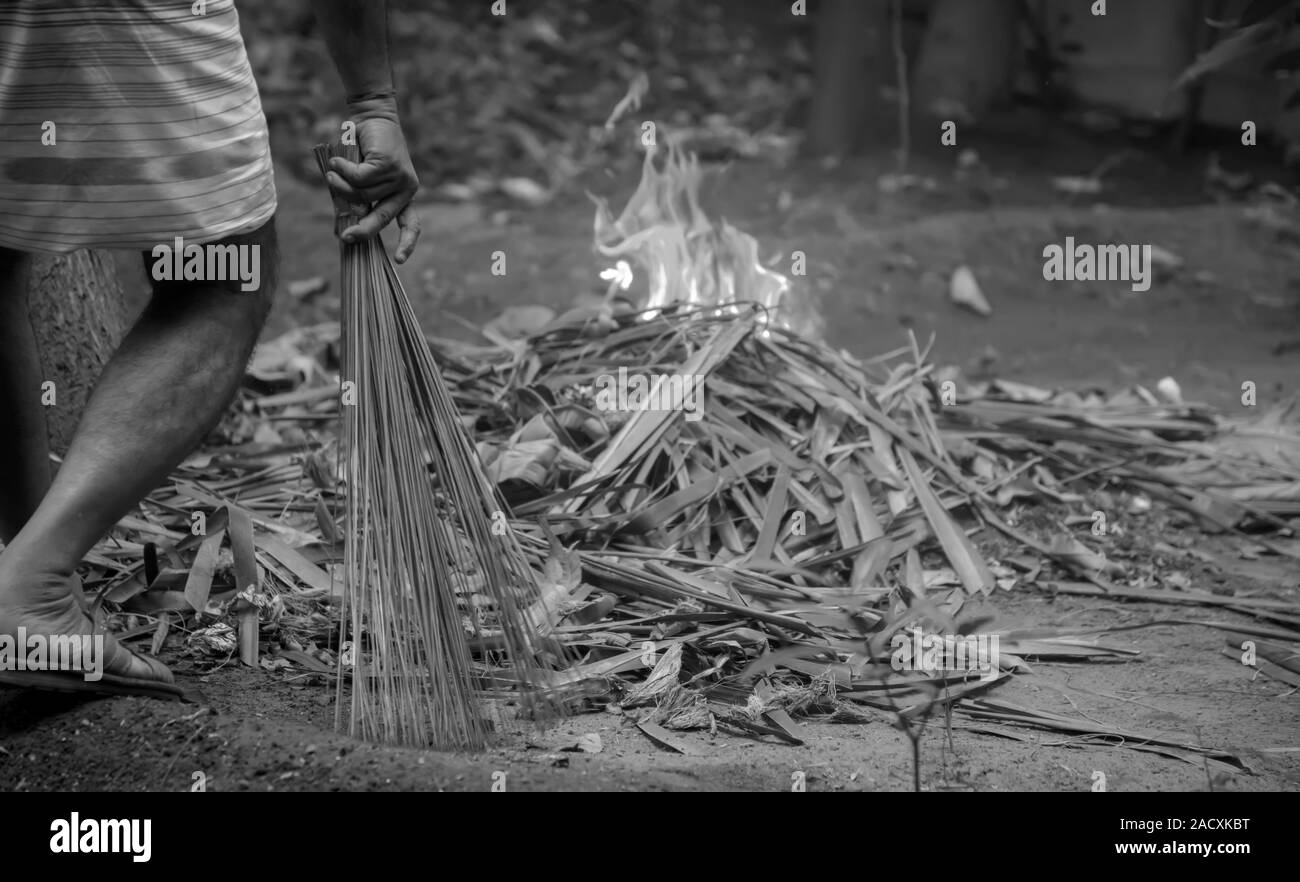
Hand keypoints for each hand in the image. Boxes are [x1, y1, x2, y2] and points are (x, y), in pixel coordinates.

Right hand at [325, 111, 420, 262]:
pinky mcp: (389, 164)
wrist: (371, 116)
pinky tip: (336, 162)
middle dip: (363, 229)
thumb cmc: (362, 150)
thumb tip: (341, 227)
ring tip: (331, 173)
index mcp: (404, 197)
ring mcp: (400, 177)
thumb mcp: (359, 179)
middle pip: (382, 216)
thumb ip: (355, 199)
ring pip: (364, 194)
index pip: (411, 224)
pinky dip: (343, 171)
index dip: (407, 243)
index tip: (399, 260)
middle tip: (345, 237)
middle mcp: (406, 189)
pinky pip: (359, 178)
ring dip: (341, 185)